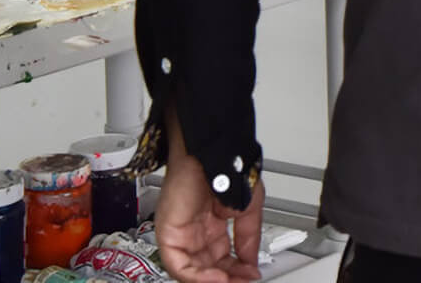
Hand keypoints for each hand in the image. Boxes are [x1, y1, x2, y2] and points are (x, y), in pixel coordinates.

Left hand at [156, 120, 263, 282]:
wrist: (213, 151)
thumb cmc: (226, 169)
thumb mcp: (247, 209)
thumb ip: (248, 238)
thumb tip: (251, 262)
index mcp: (211, 227)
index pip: (222, 259)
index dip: (237, 271)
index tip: (251, 275)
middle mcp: (194, 233)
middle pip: (207, 268)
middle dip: (228, 278)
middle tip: (244, 282)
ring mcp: (180, 234)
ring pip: (191, 271)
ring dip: (213, 281)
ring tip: (232, 282)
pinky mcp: (169, 234)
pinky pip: (179, 265)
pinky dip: (198, 277)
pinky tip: (217, 278)